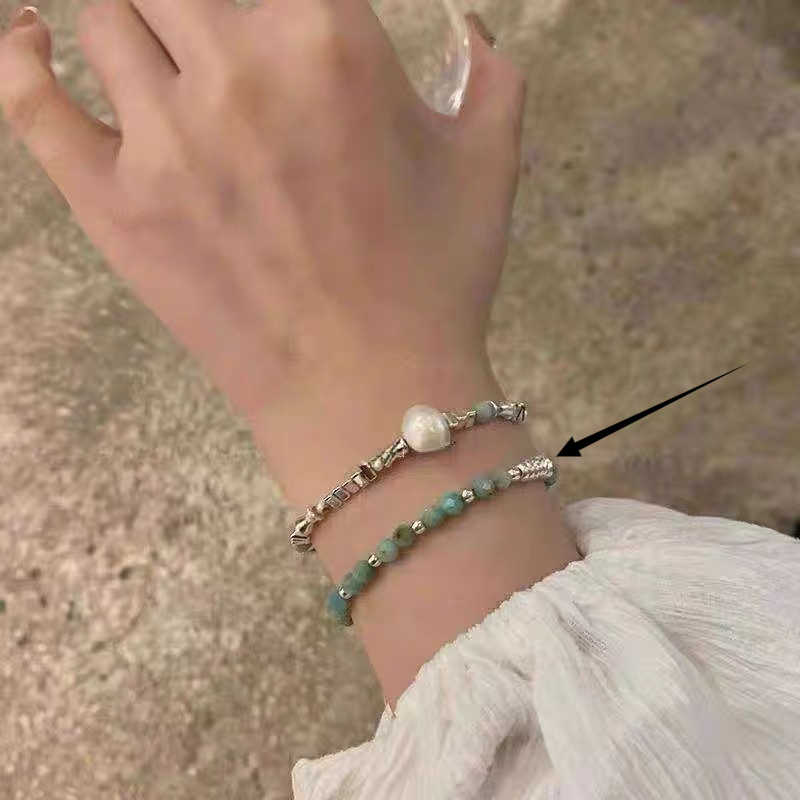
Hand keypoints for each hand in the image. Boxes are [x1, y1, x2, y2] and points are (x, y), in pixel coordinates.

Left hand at [0, 1, 525, 430]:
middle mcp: (236, 69)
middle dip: (202, 12)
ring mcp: (162, 137)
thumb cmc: (437, 280)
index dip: (279, 5)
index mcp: (329, 42)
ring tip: (162, 63)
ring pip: (105, 18)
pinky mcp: (112, 202)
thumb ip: (490, 75)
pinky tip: (30, 37)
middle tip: (221, 57)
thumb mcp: (488, 167)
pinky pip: (31, 101)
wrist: (371, 389)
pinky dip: (20, 57)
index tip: (276, 28)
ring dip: (136, 29)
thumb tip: (468, 25)